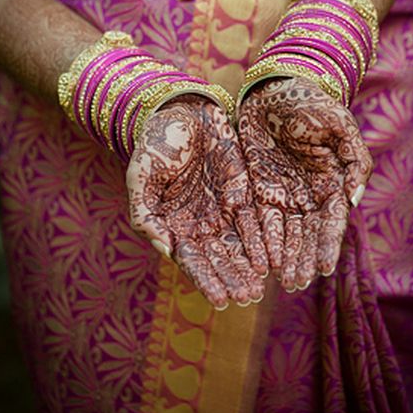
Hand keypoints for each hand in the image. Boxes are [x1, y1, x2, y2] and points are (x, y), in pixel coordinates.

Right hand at [126, 96, 267, 308]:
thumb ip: (146, 214)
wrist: (181, 112)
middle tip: (246, 297)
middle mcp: (200, 225)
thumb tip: (166, 250)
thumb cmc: (155, 144)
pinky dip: (262, 241)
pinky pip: (254, 222)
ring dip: (248, 268)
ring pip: (238, 247)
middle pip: (218, 260)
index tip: (219, 300)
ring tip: (259, 287)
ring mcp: (222, 211)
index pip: (192, 261)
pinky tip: (270, 259)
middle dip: (231, 279)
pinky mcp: (242, 194)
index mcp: (174, 225)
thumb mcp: (141, 176)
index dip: (205, 280)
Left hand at [238, 77, 372, 291]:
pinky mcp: (258, 188)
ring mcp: (282, 192)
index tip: (325, 268)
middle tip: (296, 283)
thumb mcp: (338, 125)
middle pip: (306, 233)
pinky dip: (262, 239)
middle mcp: (307, 193)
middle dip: (303, 258)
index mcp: (331, 181)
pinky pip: (260, 219)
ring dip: (284, 256)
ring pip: (285, 232)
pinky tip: (262, 259)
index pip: (331, 220)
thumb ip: (354, 160)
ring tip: (282, 281)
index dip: (327, 244)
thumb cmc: (310, 103)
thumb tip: (353, 199)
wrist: (272, 89)